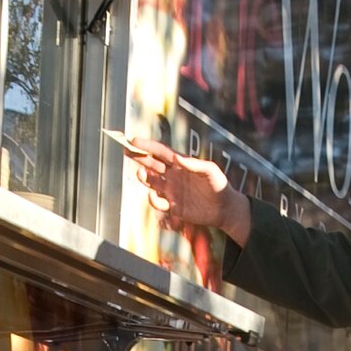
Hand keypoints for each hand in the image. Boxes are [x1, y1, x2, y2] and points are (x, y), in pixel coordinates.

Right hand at [129, 137, 250, 244]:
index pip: (161, 152)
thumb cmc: (219, 185)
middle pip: (151, 164)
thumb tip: (177, 159)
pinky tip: (153, 196)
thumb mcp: (210, 171)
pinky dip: (153, 200)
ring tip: (140, 174)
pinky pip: (159, 202)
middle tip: (126, 150)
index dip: (147, 146)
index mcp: (180, 164)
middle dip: (139, 157)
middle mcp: (173, 175)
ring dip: (144, 178)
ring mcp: (172, 191)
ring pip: (151, 182)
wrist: (225, 208)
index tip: (134, 141)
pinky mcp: (173, 206)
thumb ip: (195, 164)